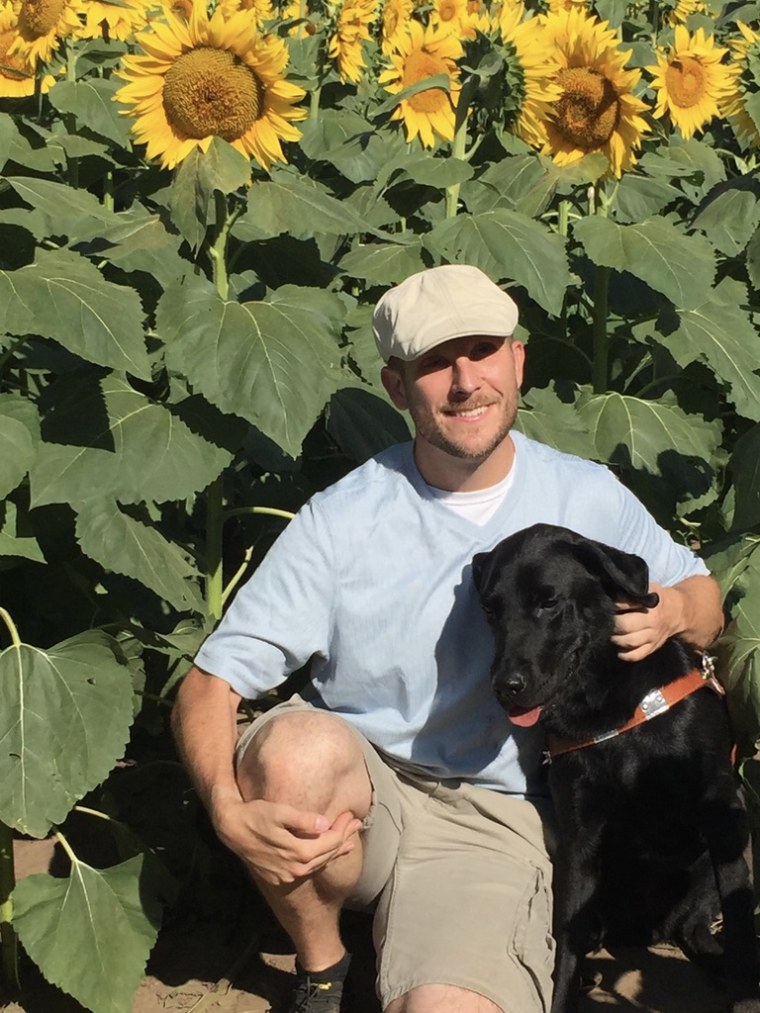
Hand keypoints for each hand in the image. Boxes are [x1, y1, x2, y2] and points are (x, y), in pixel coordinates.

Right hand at [211, 796, 362, 885]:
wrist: (231, 828)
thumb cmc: (255, 814)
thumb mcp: (279, 812)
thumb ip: (303, 819)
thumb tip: (324, 823)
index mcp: (298, 853)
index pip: (330, 842)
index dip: (343, 829)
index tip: (352, 816)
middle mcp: (295, 869)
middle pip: (327, 855)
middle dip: (343, 839)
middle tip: (357, 825)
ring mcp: (287, 876)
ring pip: (318, 864)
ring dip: (334, 851)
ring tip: (348, 841)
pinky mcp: (279, 877)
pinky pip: (306, 869)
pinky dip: (319, 859)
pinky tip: (325, 853)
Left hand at [611, 582, 677, 662]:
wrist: (676, 613)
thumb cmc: (657, 599)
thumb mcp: (647, 590)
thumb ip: (631, 592)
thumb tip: (612, 595)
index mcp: (650, 606)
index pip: (625, 605)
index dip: (614, 605)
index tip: (609, 605)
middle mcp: (652, 622)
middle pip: (625, 626)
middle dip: (612, 623)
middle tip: (607, 621)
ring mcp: (652, 637)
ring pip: (629, 642)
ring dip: (616, 638)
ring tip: (612, 633)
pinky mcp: (652, 648)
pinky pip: (636, 655)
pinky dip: (624, 654)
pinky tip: (619, 647)